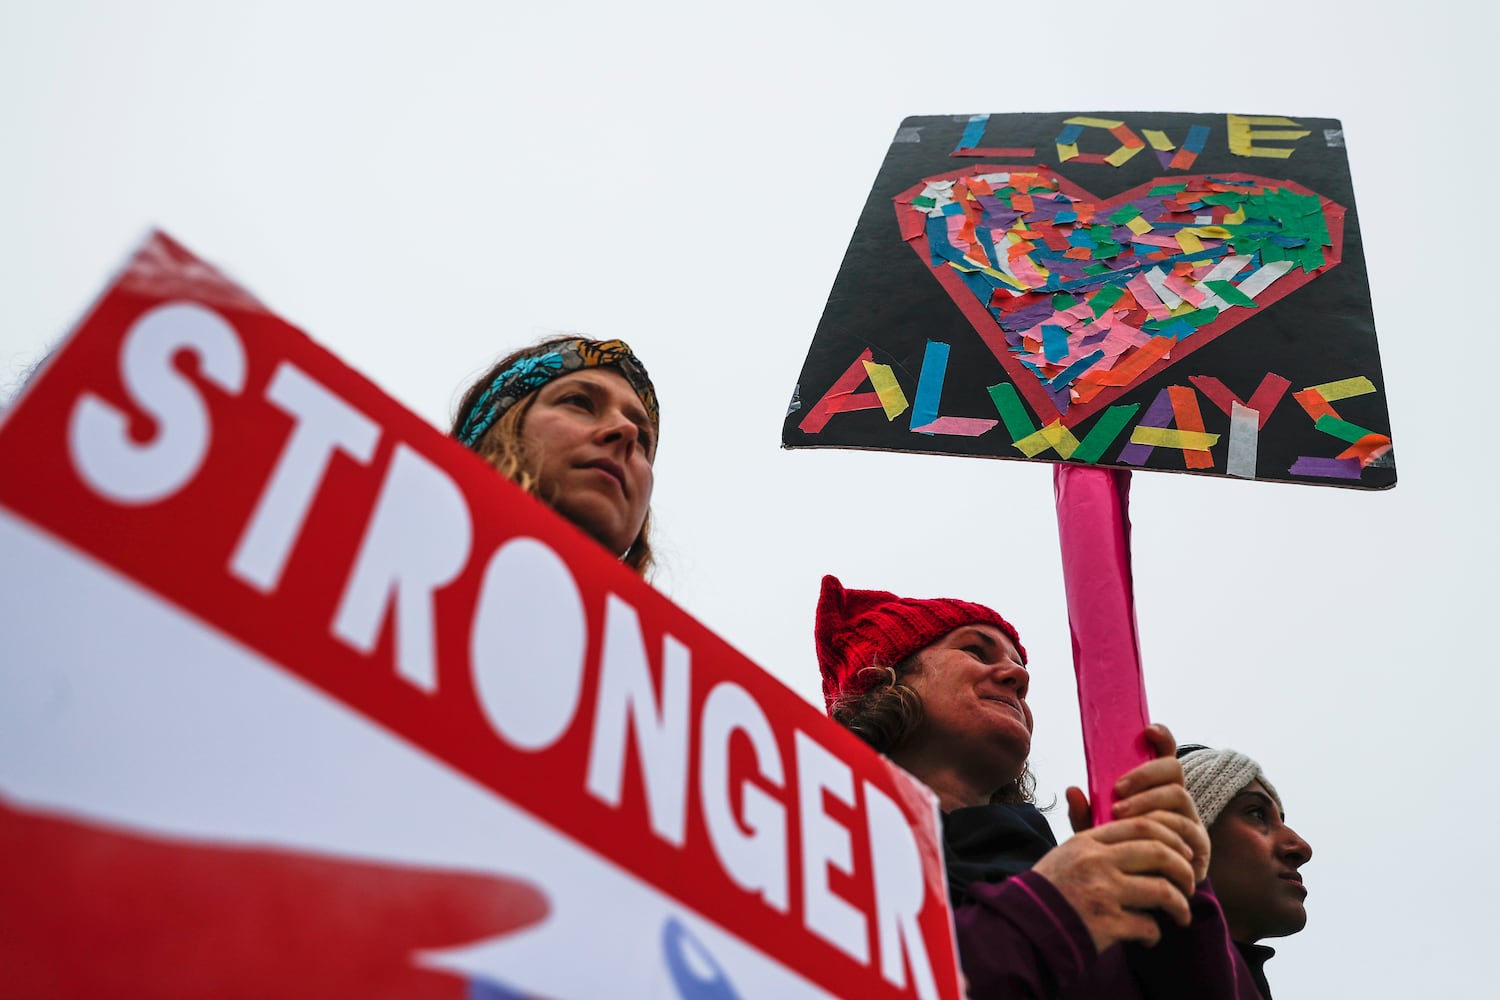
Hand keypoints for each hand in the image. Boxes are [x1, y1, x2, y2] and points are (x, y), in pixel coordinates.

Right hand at [1032, 813, 1196, 952]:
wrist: (1025, 926)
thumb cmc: (1049, 888)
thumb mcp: (1063, 851)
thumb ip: (1082, 826)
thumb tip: (1077, 789)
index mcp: (1089, 842)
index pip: (1142, 825)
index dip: (1171, 836)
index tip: (1183, 851)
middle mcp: (1097, 862)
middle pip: (1160, 853)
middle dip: (1183, 869)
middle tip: (1189, 883)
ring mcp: (1103, 893)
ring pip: (1162, 891)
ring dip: (1179, 905)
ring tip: (1181, 915)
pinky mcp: (1106, 925)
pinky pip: (1148, 927)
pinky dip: (1154, 935)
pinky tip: (1149, 938)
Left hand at [1068, 724, 1209, 883]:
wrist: (1140, 897)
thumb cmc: (1118, 856)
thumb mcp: (1096, 834)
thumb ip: (1084, 814)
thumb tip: (1072, 789)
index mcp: (1154, 788)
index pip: (1165, 754)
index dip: (1162, 738)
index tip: (1147, 730)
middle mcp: (1176, 799)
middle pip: (1173, 769)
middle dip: (1144, 775)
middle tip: (1117, 790)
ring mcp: (1190, 820)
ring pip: (1179, 796)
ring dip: (1148, 802)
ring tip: (1120, 815)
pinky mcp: (1199, 845)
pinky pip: (1186, 828)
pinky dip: (1163, 828)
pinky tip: (1145, 837)